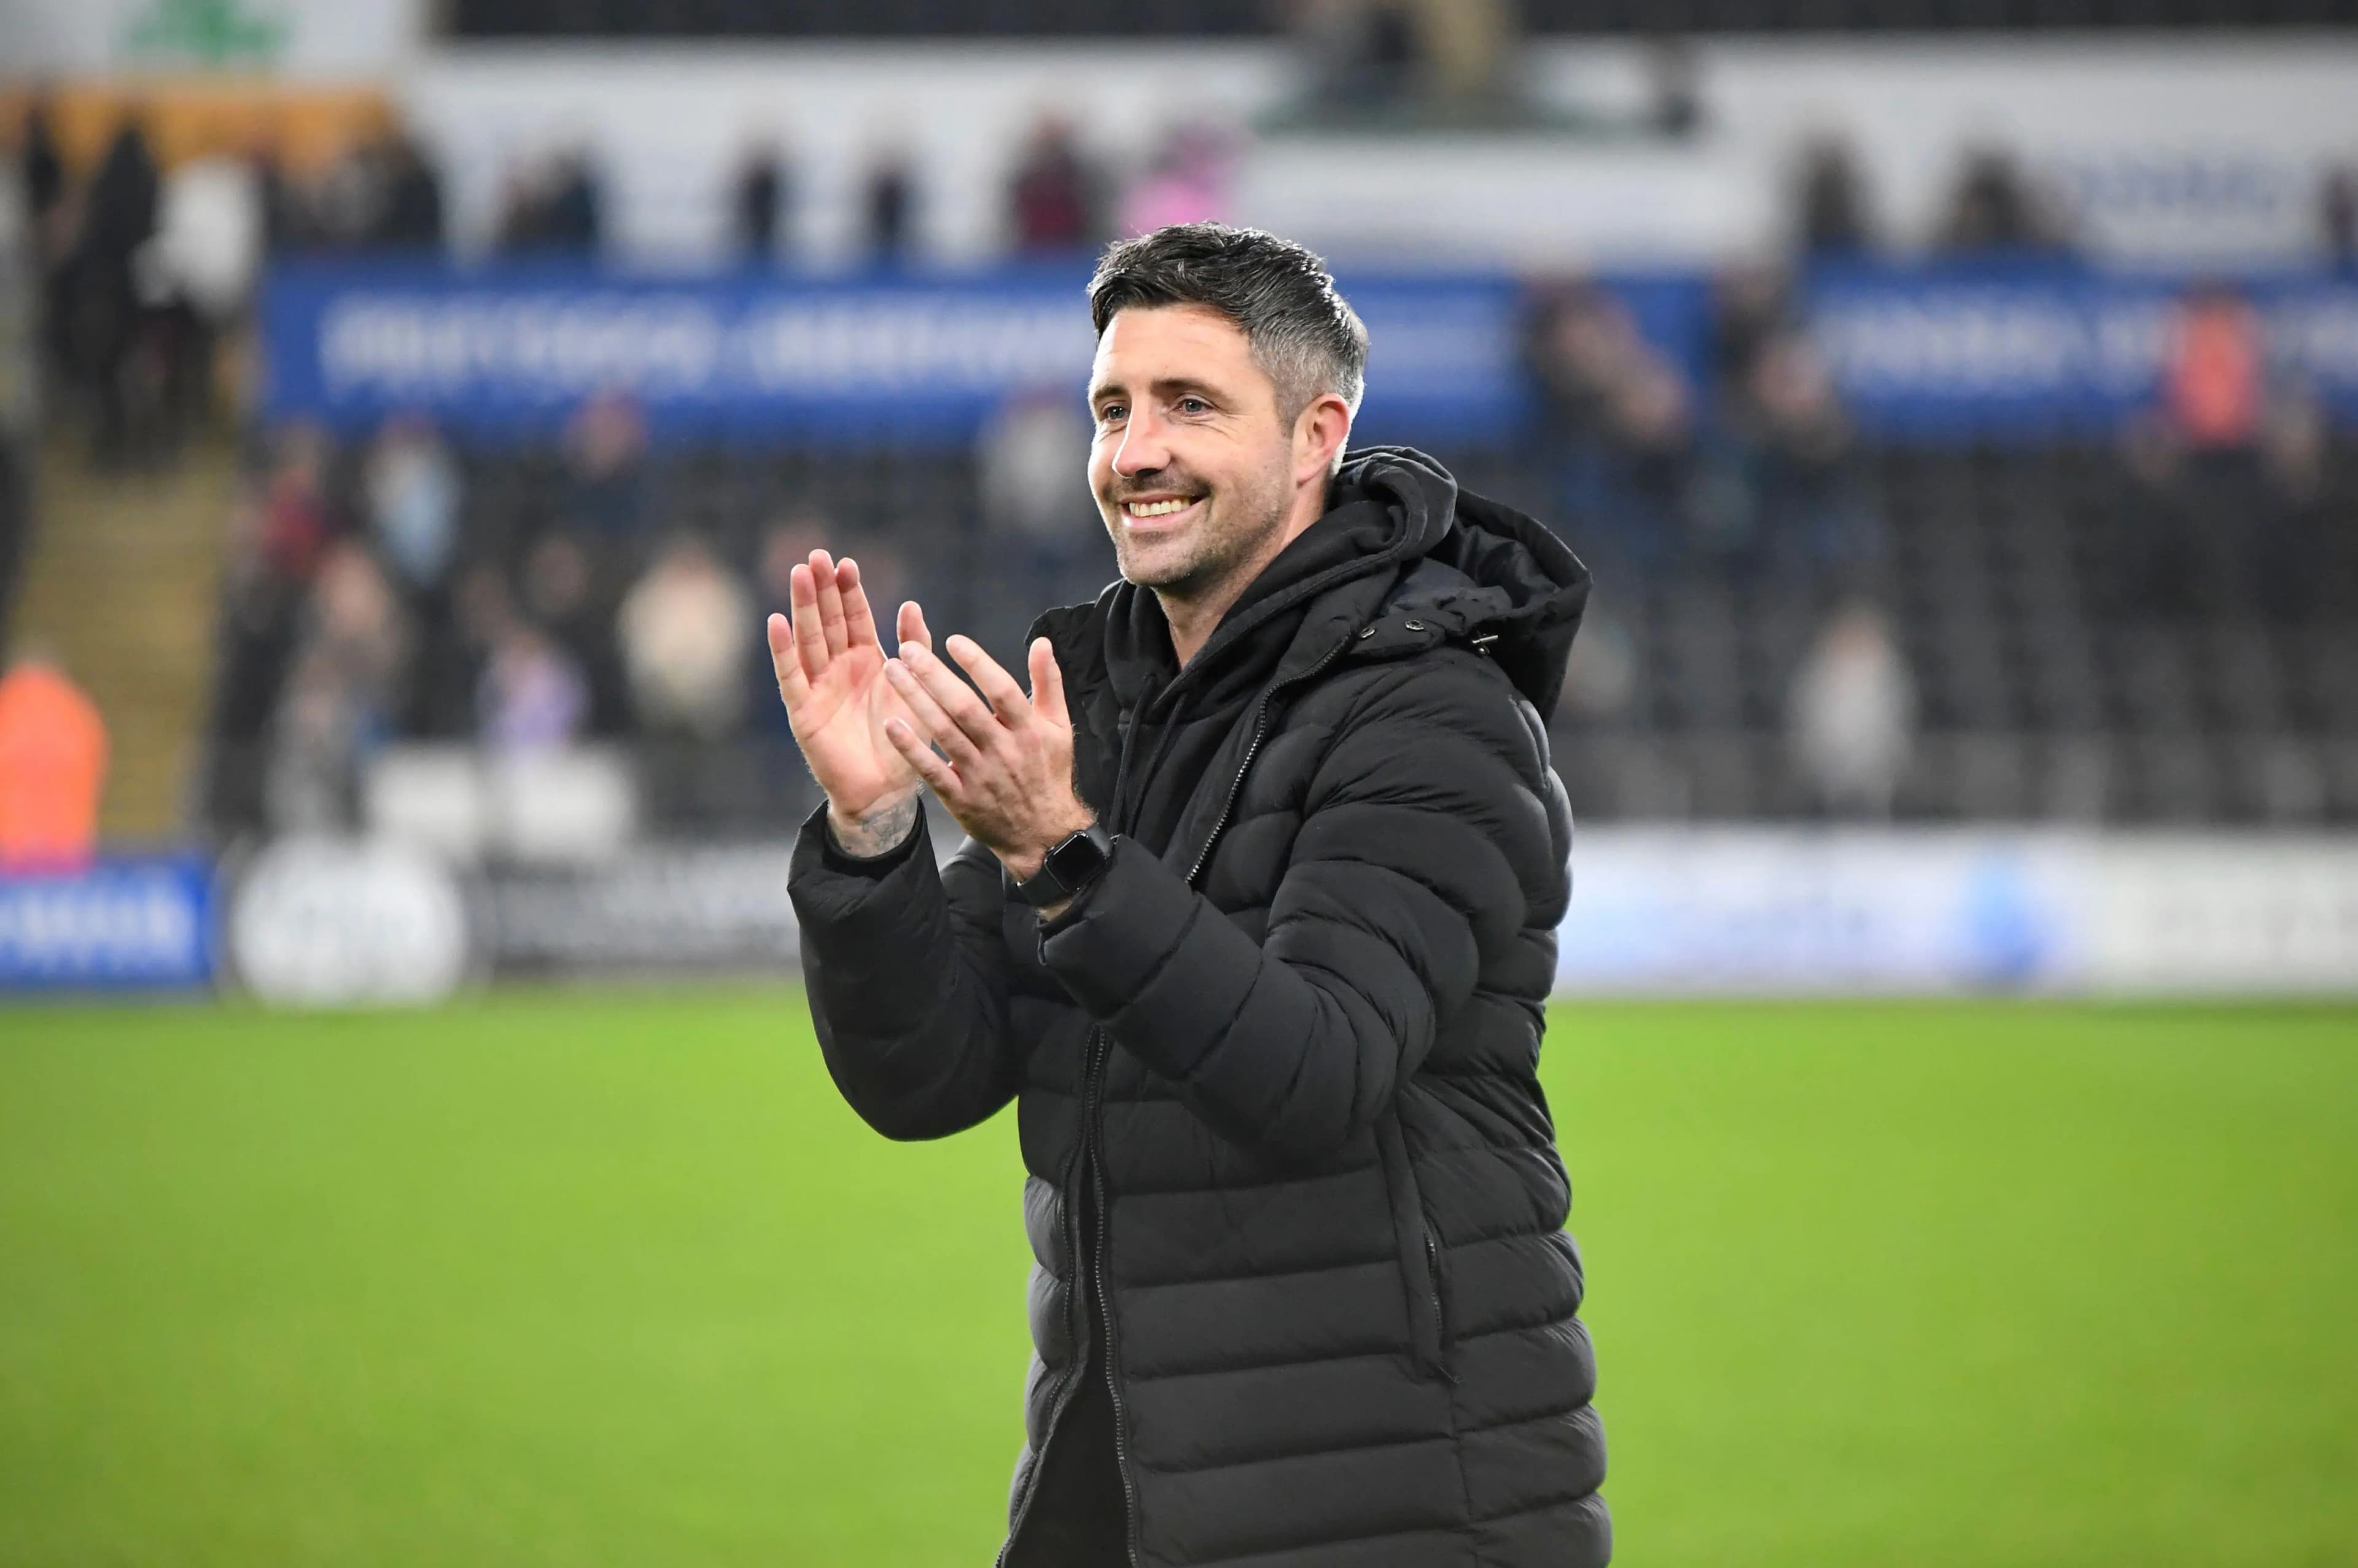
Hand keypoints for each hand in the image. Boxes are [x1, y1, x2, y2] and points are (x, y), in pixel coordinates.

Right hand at [767, 549, 930, 848]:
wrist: (887, 790)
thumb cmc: (905, 741)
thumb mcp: (918, 690)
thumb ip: (916, 649)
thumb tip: (912, 604)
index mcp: (868, 660)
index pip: (855, 616)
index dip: (850, 591)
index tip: (846, 562)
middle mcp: (840, 668)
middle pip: (828, 620)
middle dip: (822, 589)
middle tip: (816, 556)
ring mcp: (819, 687)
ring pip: (808, 640)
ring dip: (802, 608)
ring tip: (798, 574)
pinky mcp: (803, 711)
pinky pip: (790, 677)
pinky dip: (782, 651)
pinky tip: (776, 622)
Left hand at [881, 633, 1092, 881]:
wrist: (1043, 834)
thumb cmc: (1048, 774)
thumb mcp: (1058, 727)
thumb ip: (1048, 682)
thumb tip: (1041, 643)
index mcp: (1028, 730)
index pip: (1002, 690)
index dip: (977, 663)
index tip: (952, 641)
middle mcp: (1003, 750)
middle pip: (965, 707)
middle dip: (933, 675)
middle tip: (907, 649)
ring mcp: (980, 775)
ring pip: (944, 733)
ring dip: (915, 700)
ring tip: (892, 672)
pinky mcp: (960, 798)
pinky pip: (932, 771)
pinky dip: (911, 749)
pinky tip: (891, 725)